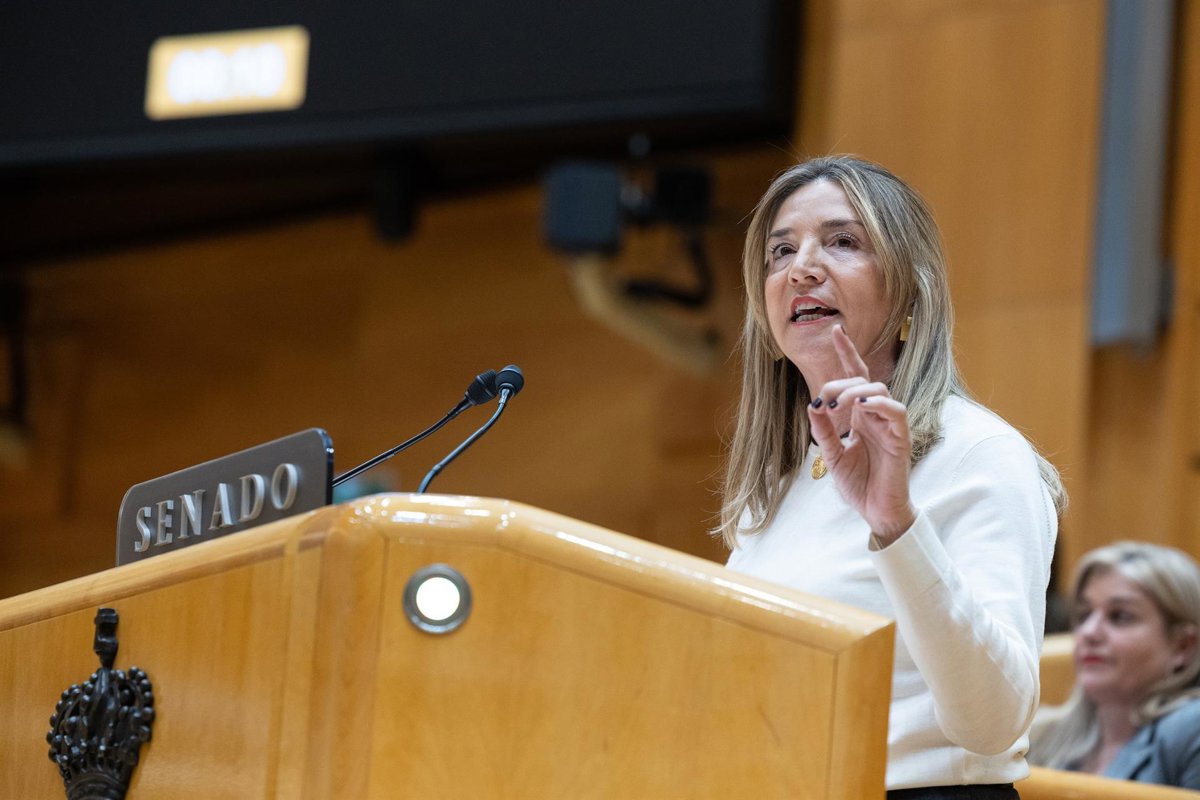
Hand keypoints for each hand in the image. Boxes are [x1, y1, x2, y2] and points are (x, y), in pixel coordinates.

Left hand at [808, 325, 916, 542]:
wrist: (876, 511)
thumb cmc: (859, 483)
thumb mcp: (832, 456)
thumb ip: (824, 431)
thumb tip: (813, 405)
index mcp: (860, 416)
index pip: (856, 377)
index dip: (847, 353)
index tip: (836, 330)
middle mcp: (875, 415)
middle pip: (863, 381)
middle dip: (841, 382)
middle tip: (824, 399)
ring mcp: (890, 425)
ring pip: (879, 390)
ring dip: (856, 391)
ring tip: (839, 404)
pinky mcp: (901, 437)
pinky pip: (895, 411)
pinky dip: (879, 404)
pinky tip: (862, 406)